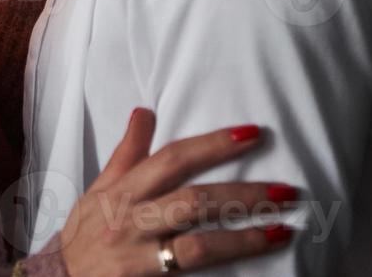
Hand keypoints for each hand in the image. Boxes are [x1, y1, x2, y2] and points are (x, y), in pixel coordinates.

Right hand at [56, 109, 294, 275]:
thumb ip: (127, 153)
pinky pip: (189, 269)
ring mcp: (138, 252)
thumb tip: (145, 111)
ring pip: (198, 239)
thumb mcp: (98, 189)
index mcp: (122, 189)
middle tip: (287, 190)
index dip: (213, 144)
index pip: (173, 158)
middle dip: (243, 193)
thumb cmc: (83, 234)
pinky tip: (256, 252)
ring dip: (245, 233)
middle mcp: (131, 217)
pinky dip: (226, 259)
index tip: (252, 133)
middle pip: (194, 198)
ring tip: (283, 226)